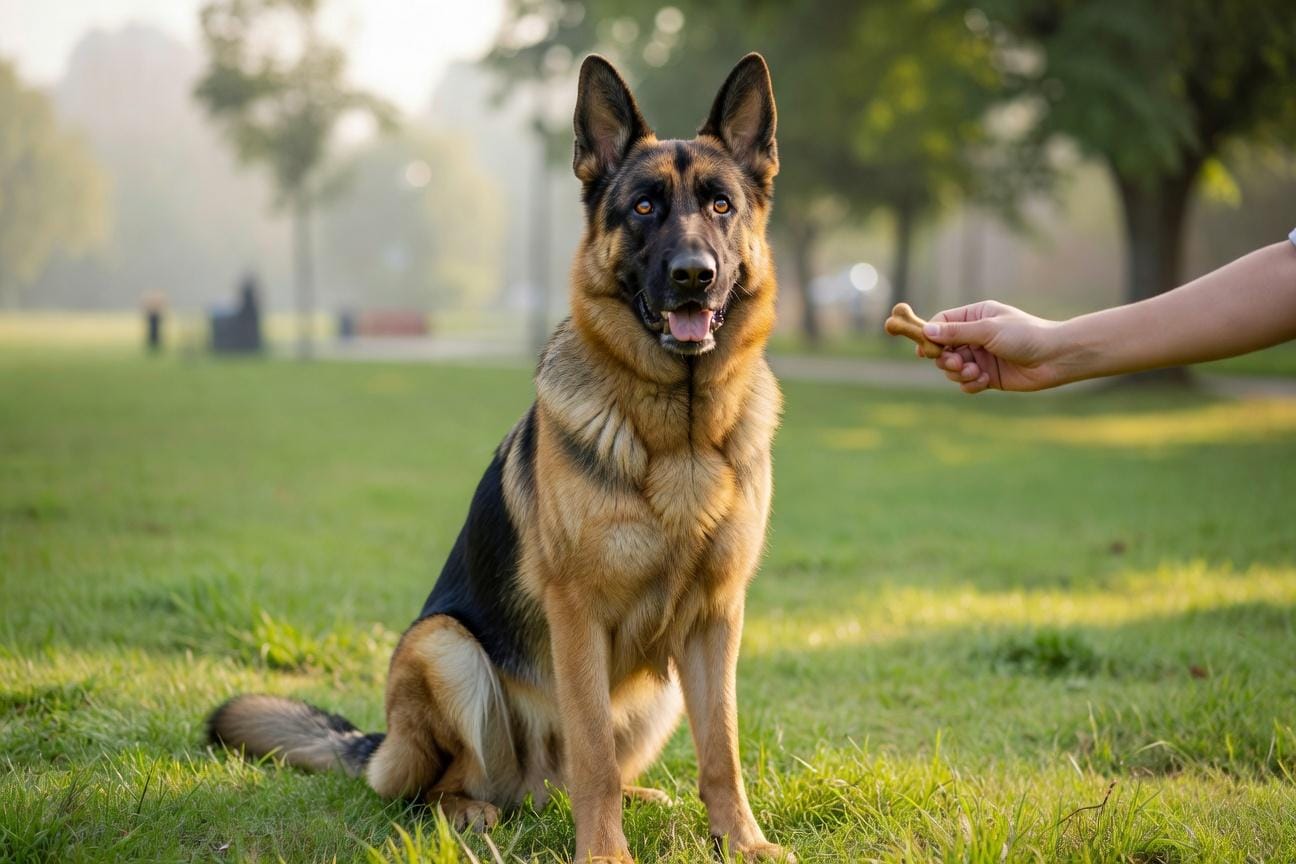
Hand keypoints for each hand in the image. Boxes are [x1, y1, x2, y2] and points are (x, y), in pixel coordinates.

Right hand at [920, 301, 1066, 392]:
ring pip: (952, 368)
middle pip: (943, 348)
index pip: (941, 323)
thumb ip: (956, 332)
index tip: (926, 350)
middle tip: (955, 364)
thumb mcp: (988, 330)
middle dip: (945, 359)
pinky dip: (971, 384)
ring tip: (975, 372)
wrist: (1055, 358)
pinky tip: (986, 380)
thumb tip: (926, 331)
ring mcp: (980, 356)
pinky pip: (966, 383)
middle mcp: (975, 336)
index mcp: (975, 316)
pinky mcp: (987, 376)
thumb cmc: (1025, 335)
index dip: (930, 336)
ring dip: (959, 373)